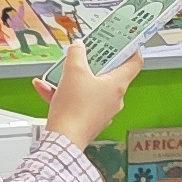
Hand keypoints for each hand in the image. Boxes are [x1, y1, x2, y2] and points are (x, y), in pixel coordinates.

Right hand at [39, 35, 141, 149]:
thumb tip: (78, 46)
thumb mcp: (73, 71)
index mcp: (117, 86)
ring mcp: (101, 111)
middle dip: (92, 63)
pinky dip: (63, 94)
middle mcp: (113, 99)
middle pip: (108, 74)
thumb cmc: (74, 110)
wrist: (63, 140)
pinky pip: (77, 101)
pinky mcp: (88, 120)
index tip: (124, 41)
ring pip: (88, 88)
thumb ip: (77, 53)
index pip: (134, 63)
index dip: (131, 49)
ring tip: (57, 73)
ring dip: (71, 79)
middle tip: (84, 54)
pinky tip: (46, 88)